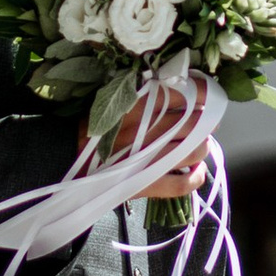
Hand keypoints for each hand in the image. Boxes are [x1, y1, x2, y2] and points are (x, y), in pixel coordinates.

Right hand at [82, 83, 205, 199]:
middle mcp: (150, 128)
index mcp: (142, 103)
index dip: (205, 94)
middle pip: (198, 123)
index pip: (188, 92)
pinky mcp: (147, 183)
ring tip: (196, 147)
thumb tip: (185, 91)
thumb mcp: (119, 99)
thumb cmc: (97, 126)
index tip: (207, 97)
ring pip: (196, 151)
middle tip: (202, 124)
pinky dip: (195, 178)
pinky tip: (196, 172)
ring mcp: (150, 157)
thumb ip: (149, 95)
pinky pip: (183, 184)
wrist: (68, 155)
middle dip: (205, 123)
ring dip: (201, 148)